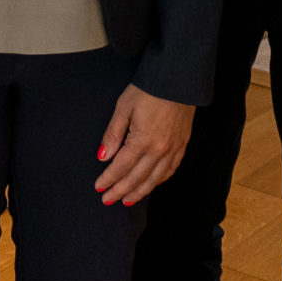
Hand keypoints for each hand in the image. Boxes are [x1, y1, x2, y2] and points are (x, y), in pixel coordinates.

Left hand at [94, 84, 194, 204]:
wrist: (178, 79)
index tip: (98, 188)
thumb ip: (113, 134)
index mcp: (142, 140)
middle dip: (120, 191)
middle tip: (107, 200)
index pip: (121, 167)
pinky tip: (150, 185)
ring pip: (154, 179)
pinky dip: (158, 181)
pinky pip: (169, 170)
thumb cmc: (148, 90)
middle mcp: (160, 150)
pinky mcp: (182, 145)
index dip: (109, 179)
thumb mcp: (124, 107)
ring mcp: (173, 149)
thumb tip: (103, 156)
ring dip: (139, 192)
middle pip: (136, 178)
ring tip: (126, 201)